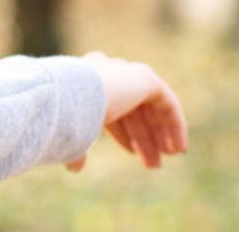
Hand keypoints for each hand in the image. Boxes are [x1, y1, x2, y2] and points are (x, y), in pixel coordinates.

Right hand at [64, 51, 187, 171]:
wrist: (68, 96)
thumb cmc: (62, 117)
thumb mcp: (71, 135)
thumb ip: (78, 147)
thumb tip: (74, 168)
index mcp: (82, 80)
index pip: (110, 105)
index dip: (122, 132)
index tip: (130, 152)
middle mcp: (104, 70)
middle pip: (132, 108)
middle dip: (142, 137)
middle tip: (152, 162)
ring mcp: (125, 71)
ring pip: (149, 106)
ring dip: (158, 134)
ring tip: (165, 158)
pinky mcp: (145, 77)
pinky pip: (165, 102)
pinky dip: (174, 125)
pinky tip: (177, 148)